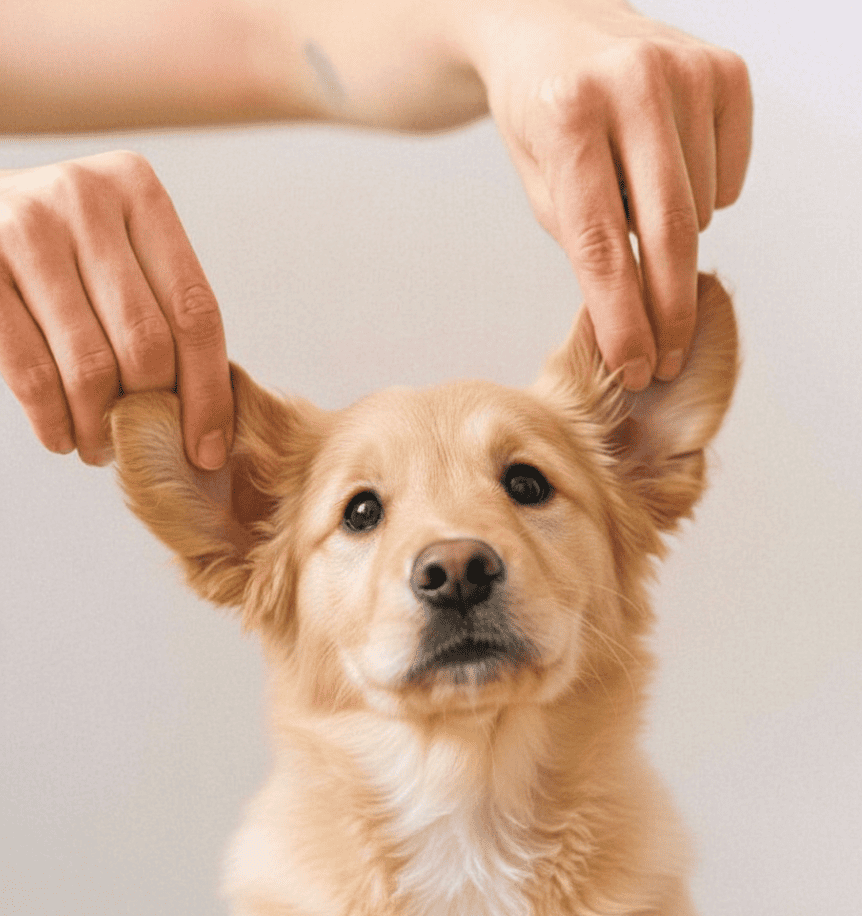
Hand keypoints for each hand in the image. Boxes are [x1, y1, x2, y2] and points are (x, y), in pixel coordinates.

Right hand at [0, 151, 232, 467]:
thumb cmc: (64, 250)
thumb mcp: (120, 250)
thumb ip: (165, 310)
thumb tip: (213, 425)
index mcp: (137, 190)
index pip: (195, 311)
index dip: (209, 392)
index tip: (208, 449)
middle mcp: (83, 197)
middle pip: (147, 342)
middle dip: (152, 414)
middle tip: (145, 445)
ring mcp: (23, 229)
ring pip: (90, 366)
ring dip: (102, 427)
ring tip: (101, 447)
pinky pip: (33, 372)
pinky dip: (54, 421)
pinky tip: (62, 437)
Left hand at [463, 0, 751, 386]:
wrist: (549, 27)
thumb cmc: (541, 116)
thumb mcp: (539, 182)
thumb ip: (586, 240)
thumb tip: (640, 312)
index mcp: (567, 115)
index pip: (601, 244)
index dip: (622, 318)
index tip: (636, 366)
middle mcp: (631, 82)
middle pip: (667, 231)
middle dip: (669, 310)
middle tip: (667, 358)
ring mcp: (686, 68)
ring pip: (700, 209)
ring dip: (671, 237)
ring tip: (634, 202)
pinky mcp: (725, 69)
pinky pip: (729, 177)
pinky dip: (703, 197)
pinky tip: (666, 171)